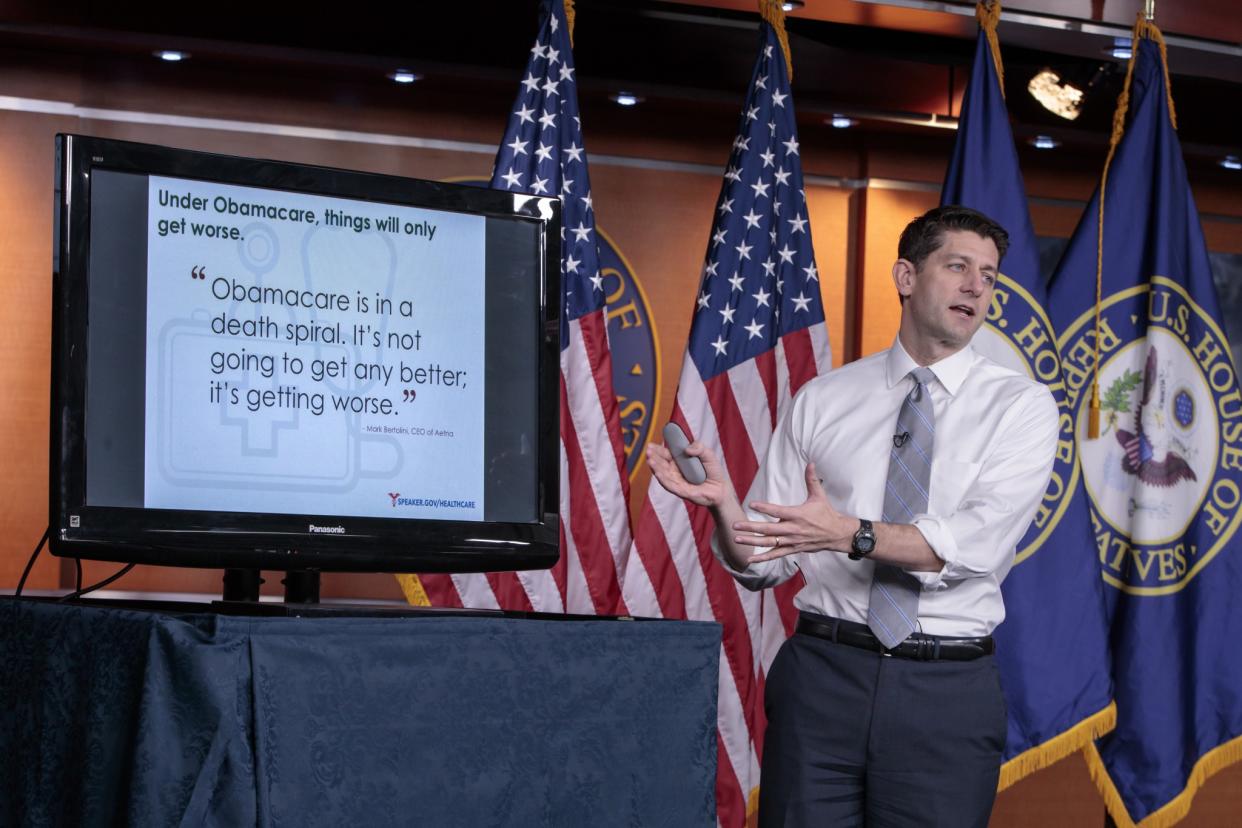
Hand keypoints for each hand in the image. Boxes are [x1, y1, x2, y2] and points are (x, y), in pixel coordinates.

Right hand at [646, 439, 732, 508]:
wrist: (721, 488)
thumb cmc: (713, 471)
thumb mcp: (708, 454)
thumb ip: (699, 447)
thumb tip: (687, 449)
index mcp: (679, 460)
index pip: (666, 454)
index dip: (658, 449)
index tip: (651, 444)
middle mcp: (675, 470)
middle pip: (661, 463)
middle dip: (654, 456)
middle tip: (648, 450)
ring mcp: (676, 480)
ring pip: (663, 473)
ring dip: (655, 466)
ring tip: (650, 459)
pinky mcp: (680, 490)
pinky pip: (669, 484)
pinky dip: (662, 478)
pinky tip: (657, 472)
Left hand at [734, 463, 849, 562]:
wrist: (837, 534)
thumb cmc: (826, 513)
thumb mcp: (819, 495)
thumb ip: (812, 479)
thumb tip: (810, 463)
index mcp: (798, 515)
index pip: (778, 511)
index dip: (765, 508)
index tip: (751, 504)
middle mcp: (793, 529)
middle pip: (769, 529)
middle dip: (751, 527)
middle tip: (735, 525)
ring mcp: (792, 541)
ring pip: (769, 543)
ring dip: (752, 542)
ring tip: (737, 539)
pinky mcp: (793, 549)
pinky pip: (776, 555)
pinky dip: (763, 558)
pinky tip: (750, 560)